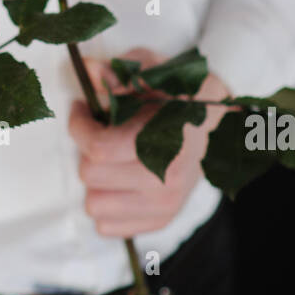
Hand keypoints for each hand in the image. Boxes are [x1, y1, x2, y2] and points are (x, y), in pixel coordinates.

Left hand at [68, 47, 234, 236]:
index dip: (79, 125)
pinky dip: (106, 203)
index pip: (99, 148)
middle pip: (91, 175)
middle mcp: (168, 179)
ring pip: (95, 205)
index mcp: (166, 140)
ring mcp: (166, 204)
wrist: (214, 120)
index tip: (83, 109)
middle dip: (87, 150)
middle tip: (100, 132)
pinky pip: (107, 225)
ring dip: (95, 180)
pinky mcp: (161, 220)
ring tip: (111, 158)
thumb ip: (118, 71)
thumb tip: (88, 69)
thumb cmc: (177, 92)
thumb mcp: (151, 68)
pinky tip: (118, 180)